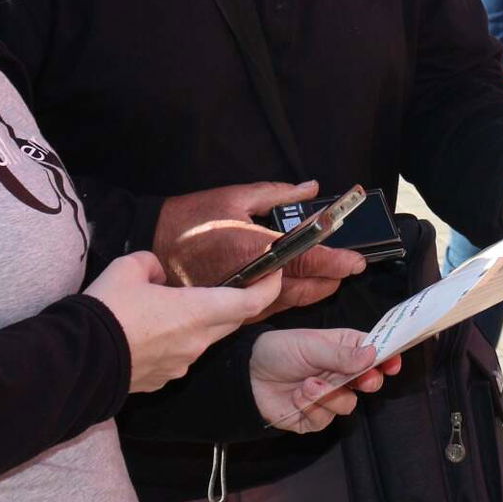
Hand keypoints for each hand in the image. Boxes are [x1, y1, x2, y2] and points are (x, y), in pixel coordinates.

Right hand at [83, 252, 280, 391]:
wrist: (79, 360)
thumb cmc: (107, 312)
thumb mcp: (127, 268)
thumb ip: (150, 264)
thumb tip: (155, 272)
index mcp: (197, 312)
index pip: (250, 303)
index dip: (268, 287)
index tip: (273, 272)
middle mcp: (197, 341)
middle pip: (231, 322)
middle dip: (236, 303)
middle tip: (230, 284)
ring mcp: (181, 364)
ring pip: (203, 339)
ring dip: (198, 322)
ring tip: (170, 306)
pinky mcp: (162, 379)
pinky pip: (180, 355)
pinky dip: (175, 341)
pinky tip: (150, 331)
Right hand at [152, 181, 366, 317]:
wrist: (145, 243)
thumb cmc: (188, 220)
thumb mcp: (234, 196)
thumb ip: (277, 193)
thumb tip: (310, 188)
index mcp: (252, 250)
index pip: (305, 260)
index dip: (335, 263)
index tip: (356, 262)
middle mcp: (249, 281)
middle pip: (300, 290)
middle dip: (328, 282)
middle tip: (345, 272)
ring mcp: (235, 302)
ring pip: (284, 306)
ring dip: (308, 294)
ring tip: (325, 281)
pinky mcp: (223, 312)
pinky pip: (261, 313)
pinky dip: (282, 303)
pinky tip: (289, 291)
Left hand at [250, 328, 402, 431]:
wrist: (246, 376)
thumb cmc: (279, 350)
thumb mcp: (310, 346)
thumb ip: (342, 354)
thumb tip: (374, 354)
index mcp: (344, 349)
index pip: (374, 353)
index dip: (387, 358)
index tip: (394, 363)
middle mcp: (341, 374)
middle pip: (369, 382)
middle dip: (368, 381)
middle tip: (364, 380)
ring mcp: (329, 397)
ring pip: (348, 404)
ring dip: (330, 395)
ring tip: (308, 384)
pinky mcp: (314, 418)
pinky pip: (325, 420)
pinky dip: (312, 408)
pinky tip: (298, 396)